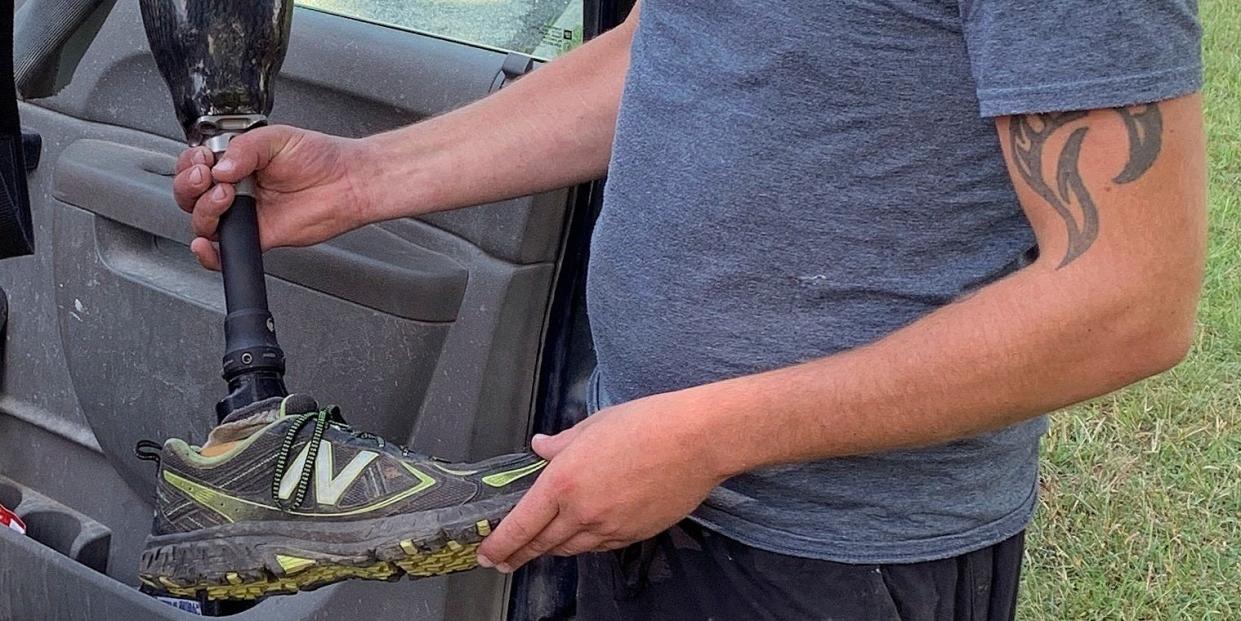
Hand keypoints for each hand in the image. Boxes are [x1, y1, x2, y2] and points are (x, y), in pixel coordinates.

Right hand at [172, 125, 373, 269]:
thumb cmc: (320, 157)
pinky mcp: (258, 236)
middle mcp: (236, 188)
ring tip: (225, 197)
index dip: (191, 165)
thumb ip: (245, 148)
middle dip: (190, 186)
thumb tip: (220, 167)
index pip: (195, 166)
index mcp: (235, 161)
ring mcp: (245, 213)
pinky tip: (206, 245)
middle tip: (208, 178)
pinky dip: (209, 254)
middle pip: (191, 195)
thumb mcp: (277, 138)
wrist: (348, 182)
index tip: (204, 160)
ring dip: (203, 211)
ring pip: (203, 221)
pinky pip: (225, 251)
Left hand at [475, 391, 725, 572]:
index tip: (487, 554)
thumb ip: (560, 444)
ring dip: (552, 549)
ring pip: (571, 549)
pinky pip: (600, 547)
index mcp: (564, 482)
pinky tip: (582, 536)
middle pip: (542, 544)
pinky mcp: (634, 535)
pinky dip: (584, 544)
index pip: (521, 524)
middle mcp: (582, 512)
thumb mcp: (593, 425)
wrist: (697, 440)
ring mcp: (610, 528)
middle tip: (504, 560)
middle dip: (518, 554)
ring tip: (540, 547)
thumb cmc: (647, 424)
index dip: (500, 544)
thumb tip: (540, 448)